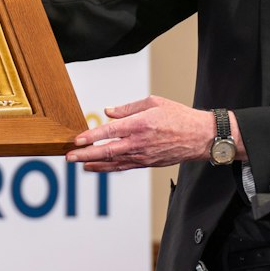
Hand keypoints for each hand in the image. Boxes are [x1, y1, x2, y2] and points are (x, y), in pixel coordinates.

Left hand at [65, 96, 239, 171]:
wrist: (200, 137)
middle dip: (85, 155)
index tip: (76, 140)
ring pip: (113, 163)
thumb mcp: (153, 102)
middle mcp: (139, 143)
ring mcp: (143, 156)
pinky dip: (109, 168)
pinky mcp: (147, 163)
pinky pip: (124, 167)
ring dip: (94, 164)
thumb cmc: (179, 116)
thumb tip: (108, 113)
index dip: (91, 137)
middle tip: (69, 157)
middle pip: (107, 151)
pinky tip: (97, 167)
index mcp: (140, 124)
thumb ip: (128, 108)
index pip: (109, 132)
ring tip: (78, 164)